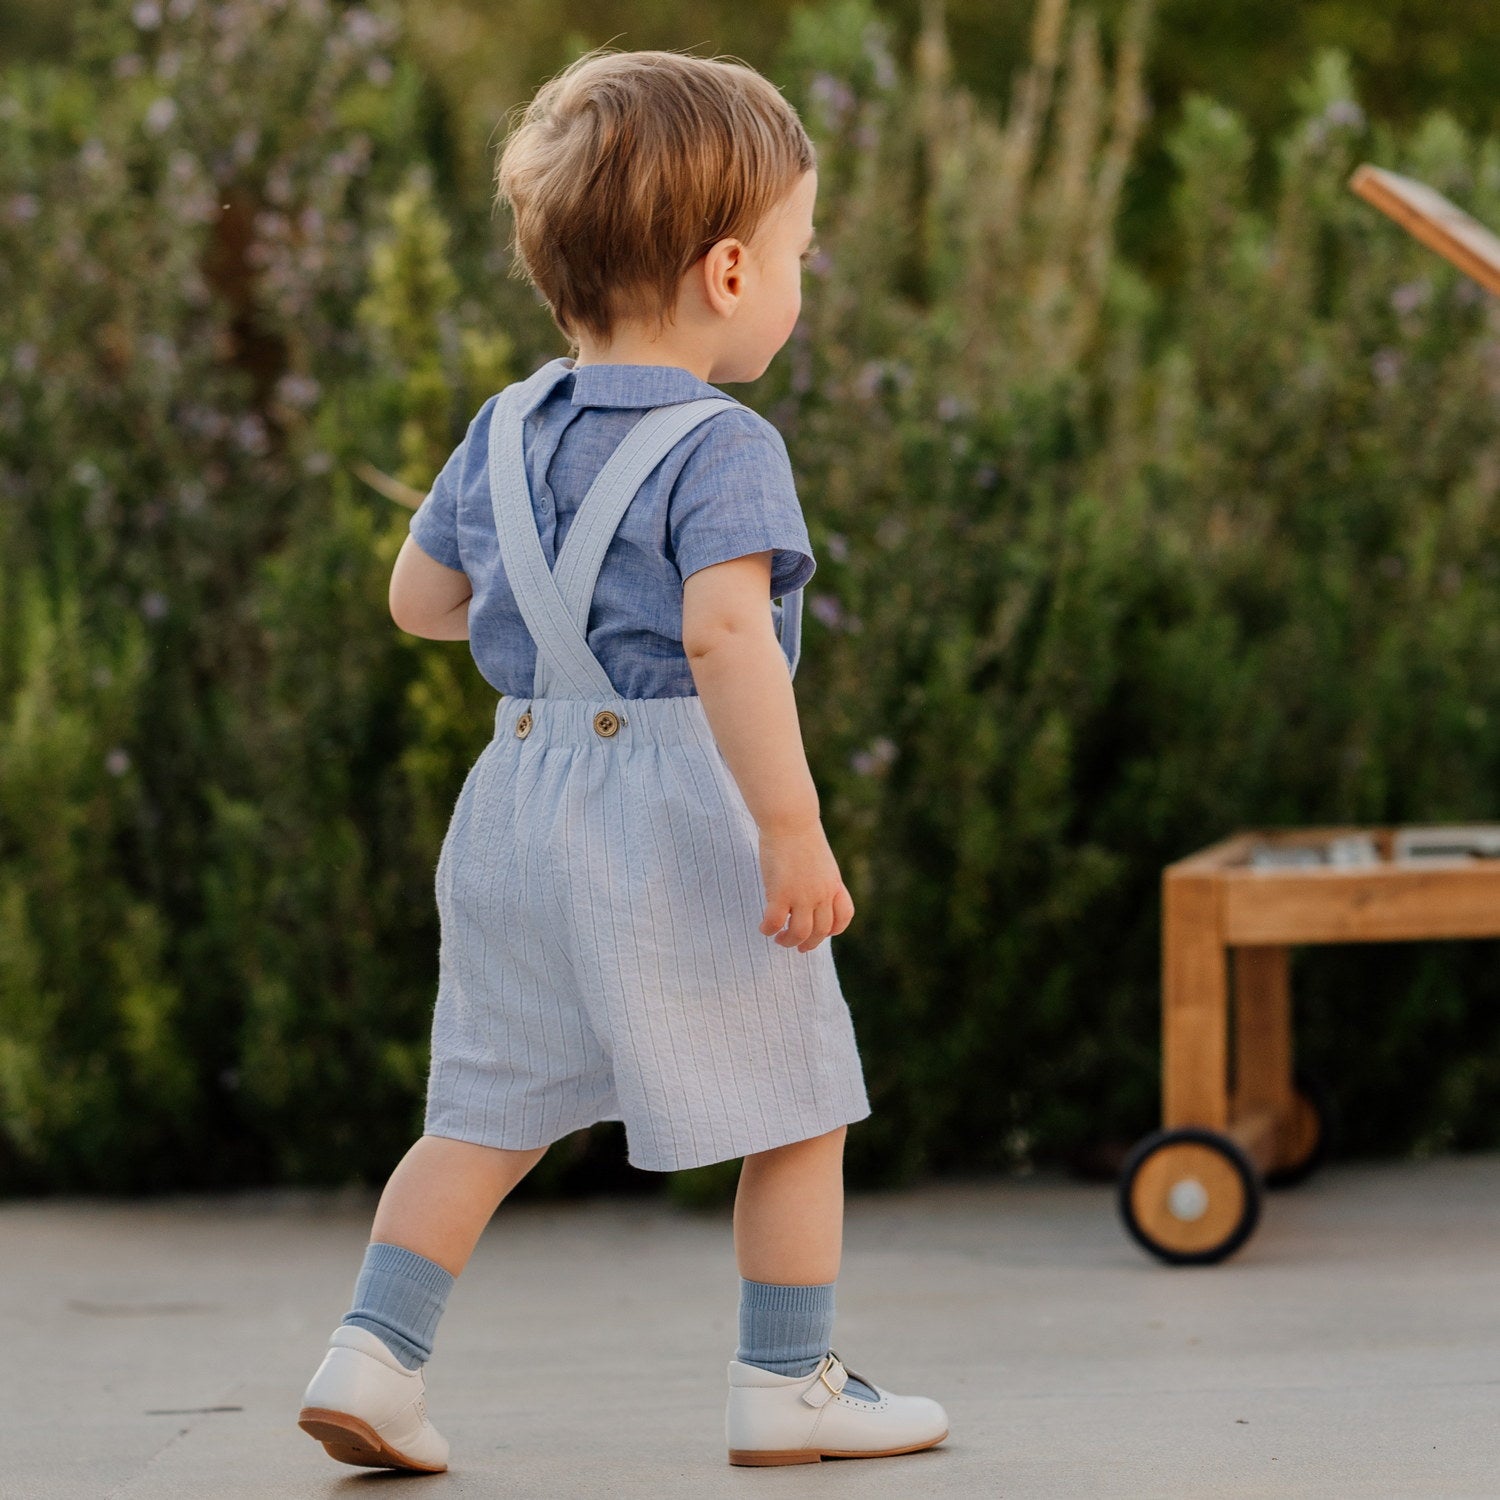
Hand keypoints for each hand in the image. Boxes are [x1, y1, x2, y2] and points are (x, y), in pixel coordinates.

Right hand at [757, 819, 855, 950]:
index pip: (843, 916)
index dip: (833, 929)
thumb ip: (819, 878)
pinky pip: (774, 922)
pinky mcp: (780, 893)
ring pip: (800, 933)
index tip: (822, 932)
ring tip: (779, 939)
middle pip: (821, 931)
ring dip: (789, 941)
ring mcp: (802, 895)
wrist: (791, 820)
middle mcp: (821, 893)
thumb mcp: (820, 859)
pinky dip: (769, 929)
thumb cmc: (800, 835)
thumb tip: (810, 890)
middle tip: (797, 946)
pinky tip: (763, 928)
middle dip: (809, 943)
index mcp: (833, 884)